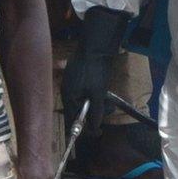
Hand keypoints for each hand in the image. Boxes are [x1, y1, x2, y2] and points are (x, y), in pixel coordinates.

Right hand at [61, 7, 133, 139]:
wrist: (96, 46)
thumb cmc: (95, 70)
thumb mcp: (98, 93)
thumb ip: (96, 111)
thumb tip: (94, 128)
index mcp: (68, 96)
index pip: (73, 119)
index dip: (86, 128)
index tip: (98, 132)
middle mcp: (67, 91)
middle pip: (79, 110)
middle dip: (95, 113)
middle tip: (109, 110)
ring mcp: (72, 83)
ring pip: (84, 101)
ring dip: (97, 104)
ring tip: (110, 101)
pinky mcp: (78, 76)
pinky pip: (85, 92)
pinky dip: (94, 95)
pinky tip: (104, 93)